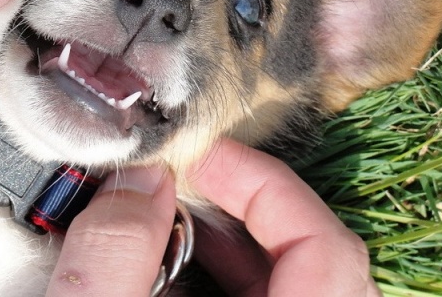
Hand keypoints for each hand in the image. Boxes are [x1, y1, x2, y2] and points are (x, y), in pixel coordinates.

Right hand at [48, 139, 380, 296]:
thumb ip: (114, 256)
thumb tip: (138, 179)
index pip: (327, 249)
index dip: (268, 186)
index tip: (206, 159)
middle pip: (321, 256)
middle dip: (251, 204)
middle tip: (192, 180)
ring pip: (298, 281)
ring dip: (239, 240)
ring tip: (177, 217)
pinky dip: (231, 274)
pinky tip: (177, 265)